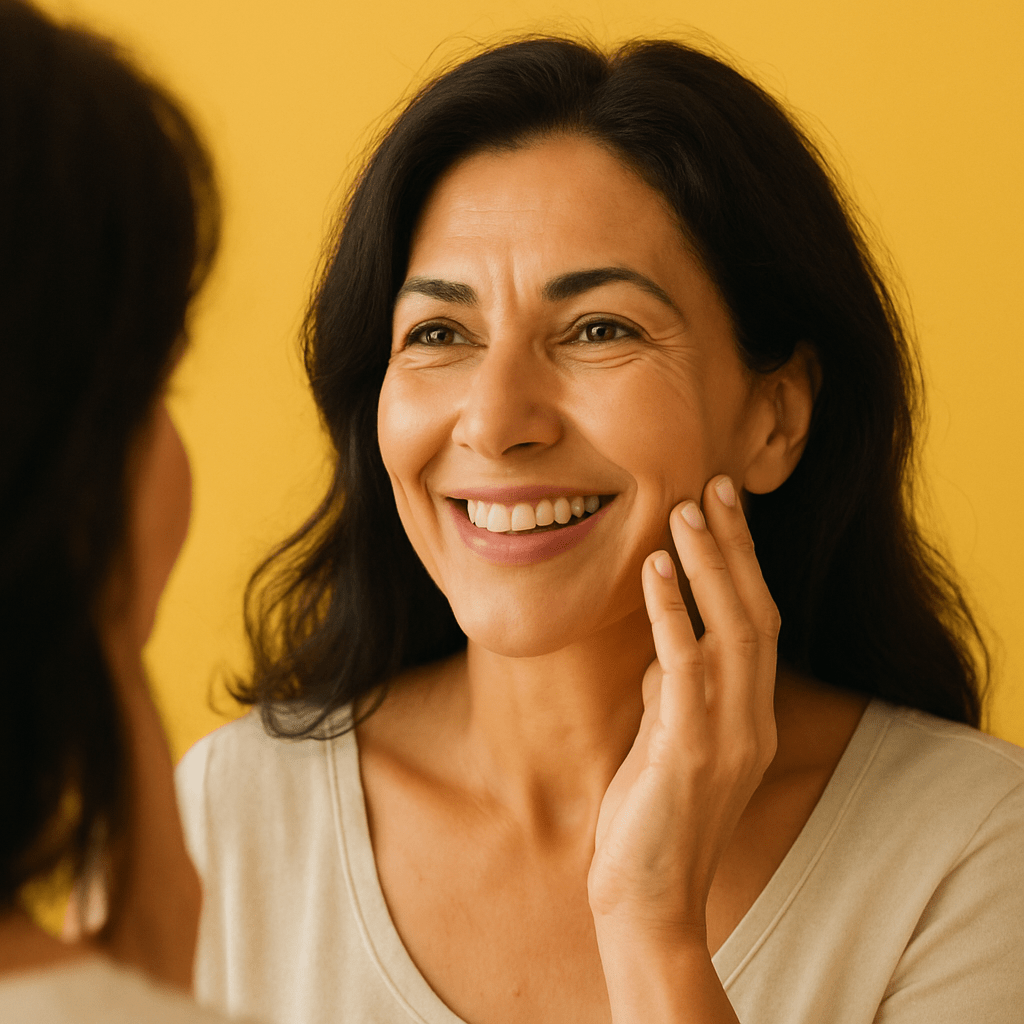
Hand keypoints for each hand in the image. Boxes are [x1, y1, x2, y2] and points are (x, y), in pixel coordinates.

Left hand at [588, 475, 778, 940]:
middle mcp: (751, 720)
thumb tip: (666, 649)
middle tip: (715, 486)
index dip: (742, 565)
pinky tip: (652, 569)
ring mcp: (727, 736)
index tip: (723, 513)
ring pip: (731, 630)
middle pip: (754, 613)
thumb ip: (674, 697)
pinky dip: (670, 612)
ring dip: (708, 565)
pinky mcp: (689, 751)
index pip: (756, 624)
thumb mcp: (668, 745)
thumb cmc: (652, 821)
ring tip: (686, 511)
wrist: (649, 900)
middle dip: (735, 548)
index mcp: (749, 718)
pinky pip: (685, 667)